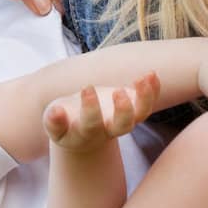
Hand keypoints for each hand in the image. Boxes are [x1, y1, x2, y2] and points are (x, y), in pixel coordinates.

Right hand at [43, 73, 161, 152]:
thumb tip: (56, 111)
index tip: (86, 88)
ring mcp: (124, 120)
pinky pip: (148, 102)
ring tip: (144, 77)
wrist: (81, 131)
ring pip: (141, 114)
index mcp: (87, 133)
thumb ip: (53, 120)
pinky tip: (152, 73)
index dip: (90, 109)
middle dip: (123, 110)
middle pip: (123, 126)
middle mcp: (109, 130)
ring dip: (145, 97)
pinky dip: (153, 89)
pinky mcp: (133, 108)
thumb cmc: (65, 123)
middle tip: (118, 91)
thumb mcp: (54, 124)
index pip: (91, 124)